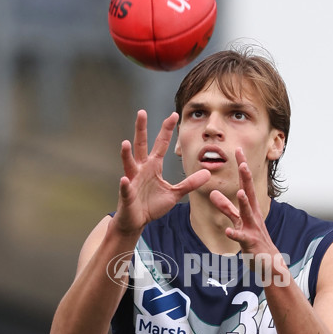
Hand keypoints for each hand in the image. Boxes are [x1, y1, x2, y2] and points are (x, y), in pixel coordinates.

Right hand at [113, 110, 209, 234]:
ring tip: (125, 143)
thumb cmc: (152, 205)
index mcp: (153, 167)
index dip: (166, 130)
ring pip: (129, 164)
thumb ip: (190, 183)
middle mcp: (141, 169)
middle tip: (141, 112)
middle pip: (141, 146)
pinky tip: (124, 179)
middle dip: (141, 130)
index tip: (173, 114)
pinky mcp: (127, 195)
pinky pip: (125, 188)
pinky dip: (124, 184)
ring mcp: (132, 181)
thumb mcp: (175, 194)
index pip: (160, 144)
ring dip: (126, 155)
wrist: (136, 221)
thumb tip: (208, 173)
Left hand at [209, 148, 278, 269]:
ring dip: (245, 203)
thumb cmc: (253, 240)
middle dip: (246, 178)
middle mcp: (252, 215)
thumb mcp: (238, 221)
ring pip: (247, 213)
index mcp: (249, 208)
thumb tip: (212, 193)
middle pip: (249, 193)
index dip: (242, 167)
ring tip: (241, 193)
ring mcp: (252, 228)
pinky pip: (241, 238)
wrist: (269, 263)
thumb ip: (226, 207)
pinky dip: (234, 234)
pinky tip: (228, 231)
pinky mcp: (250, 243)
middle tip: (243, 163)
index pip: (245, 184)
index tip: (238, 150)